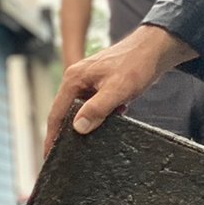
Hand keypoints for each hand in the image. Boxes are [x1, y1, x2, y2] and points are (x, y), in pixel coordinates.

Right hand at [45, 25, 196, 151]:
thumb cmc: (136, 64)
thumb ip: (97, 109)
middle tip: (67, 155)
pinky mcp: (100, 85)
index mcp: (74, 79)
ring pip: (82, 109)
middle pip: (65, 112)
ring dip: (89, 123)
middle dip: (67, 133)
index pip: (56, 112)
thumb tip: (78, 128)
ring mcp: (88, 82)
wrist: (155, 48)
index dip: (51, 135)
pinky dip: (102, 115)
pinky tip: (115, 119)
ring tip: (92, 140)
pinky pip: (94, 104)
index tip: (48, 155)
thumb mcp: (117, 90)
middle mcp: (76, 80)